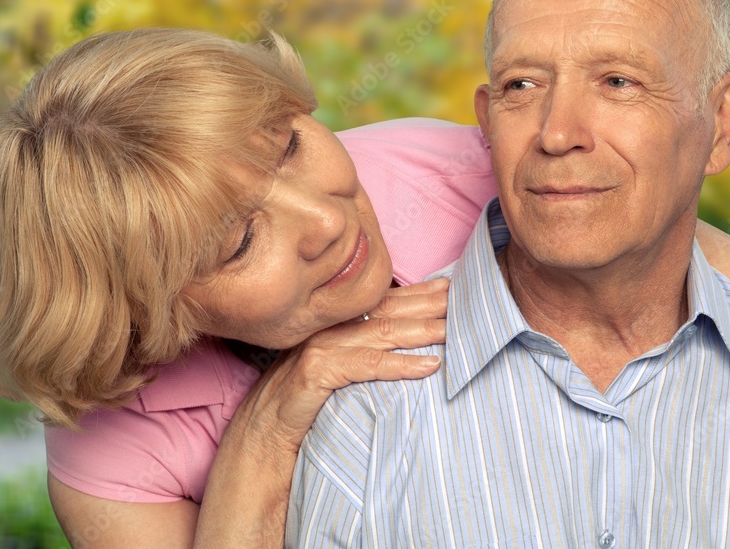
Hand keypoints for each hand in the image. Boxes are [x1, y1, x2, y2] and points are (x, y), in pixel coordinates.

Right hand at [230, 277, 447, 453]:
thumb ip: (363, 352)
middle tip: (471, 299)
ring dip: (425, 330)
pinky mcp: (314, 373)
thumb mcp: (334, 373)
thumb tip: (410, 342)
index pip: (384, 300)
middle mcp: (325, 328)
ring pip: (382, 333)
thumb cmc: (300, 409)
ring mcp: (318, 348)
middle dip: (431, 305)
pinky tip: (430, 367)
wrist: (259, 442)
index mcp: (332, 323)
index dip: (421, 293)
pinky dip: (401, 365)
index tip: (455, 287)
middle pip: (388, 310)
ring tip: (459, 330)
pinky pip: (366, 366)